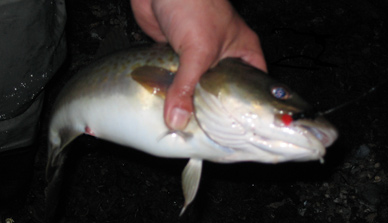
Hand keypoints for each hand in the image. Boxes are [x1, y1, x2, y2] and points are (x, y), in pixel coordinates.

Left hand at [131, 0, 266, 129]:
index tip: (242, 131)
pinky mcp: (175, 55)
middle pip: (221, 92)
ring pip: (195, 87)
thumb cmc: (195, 4)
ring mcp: (197, 56)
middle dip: (212, 111)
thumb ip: (188, 87)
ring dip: (188, 102)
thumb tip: (178, 120)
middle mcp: (221, 56)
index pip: (254, 86)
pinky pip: (175, 80)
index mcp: (242, 52)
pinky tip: (167, 108)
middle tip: (207, 134)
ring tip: (186, 127)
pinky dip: (170, 92)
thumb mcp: (199, 50)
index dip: (248, 108)